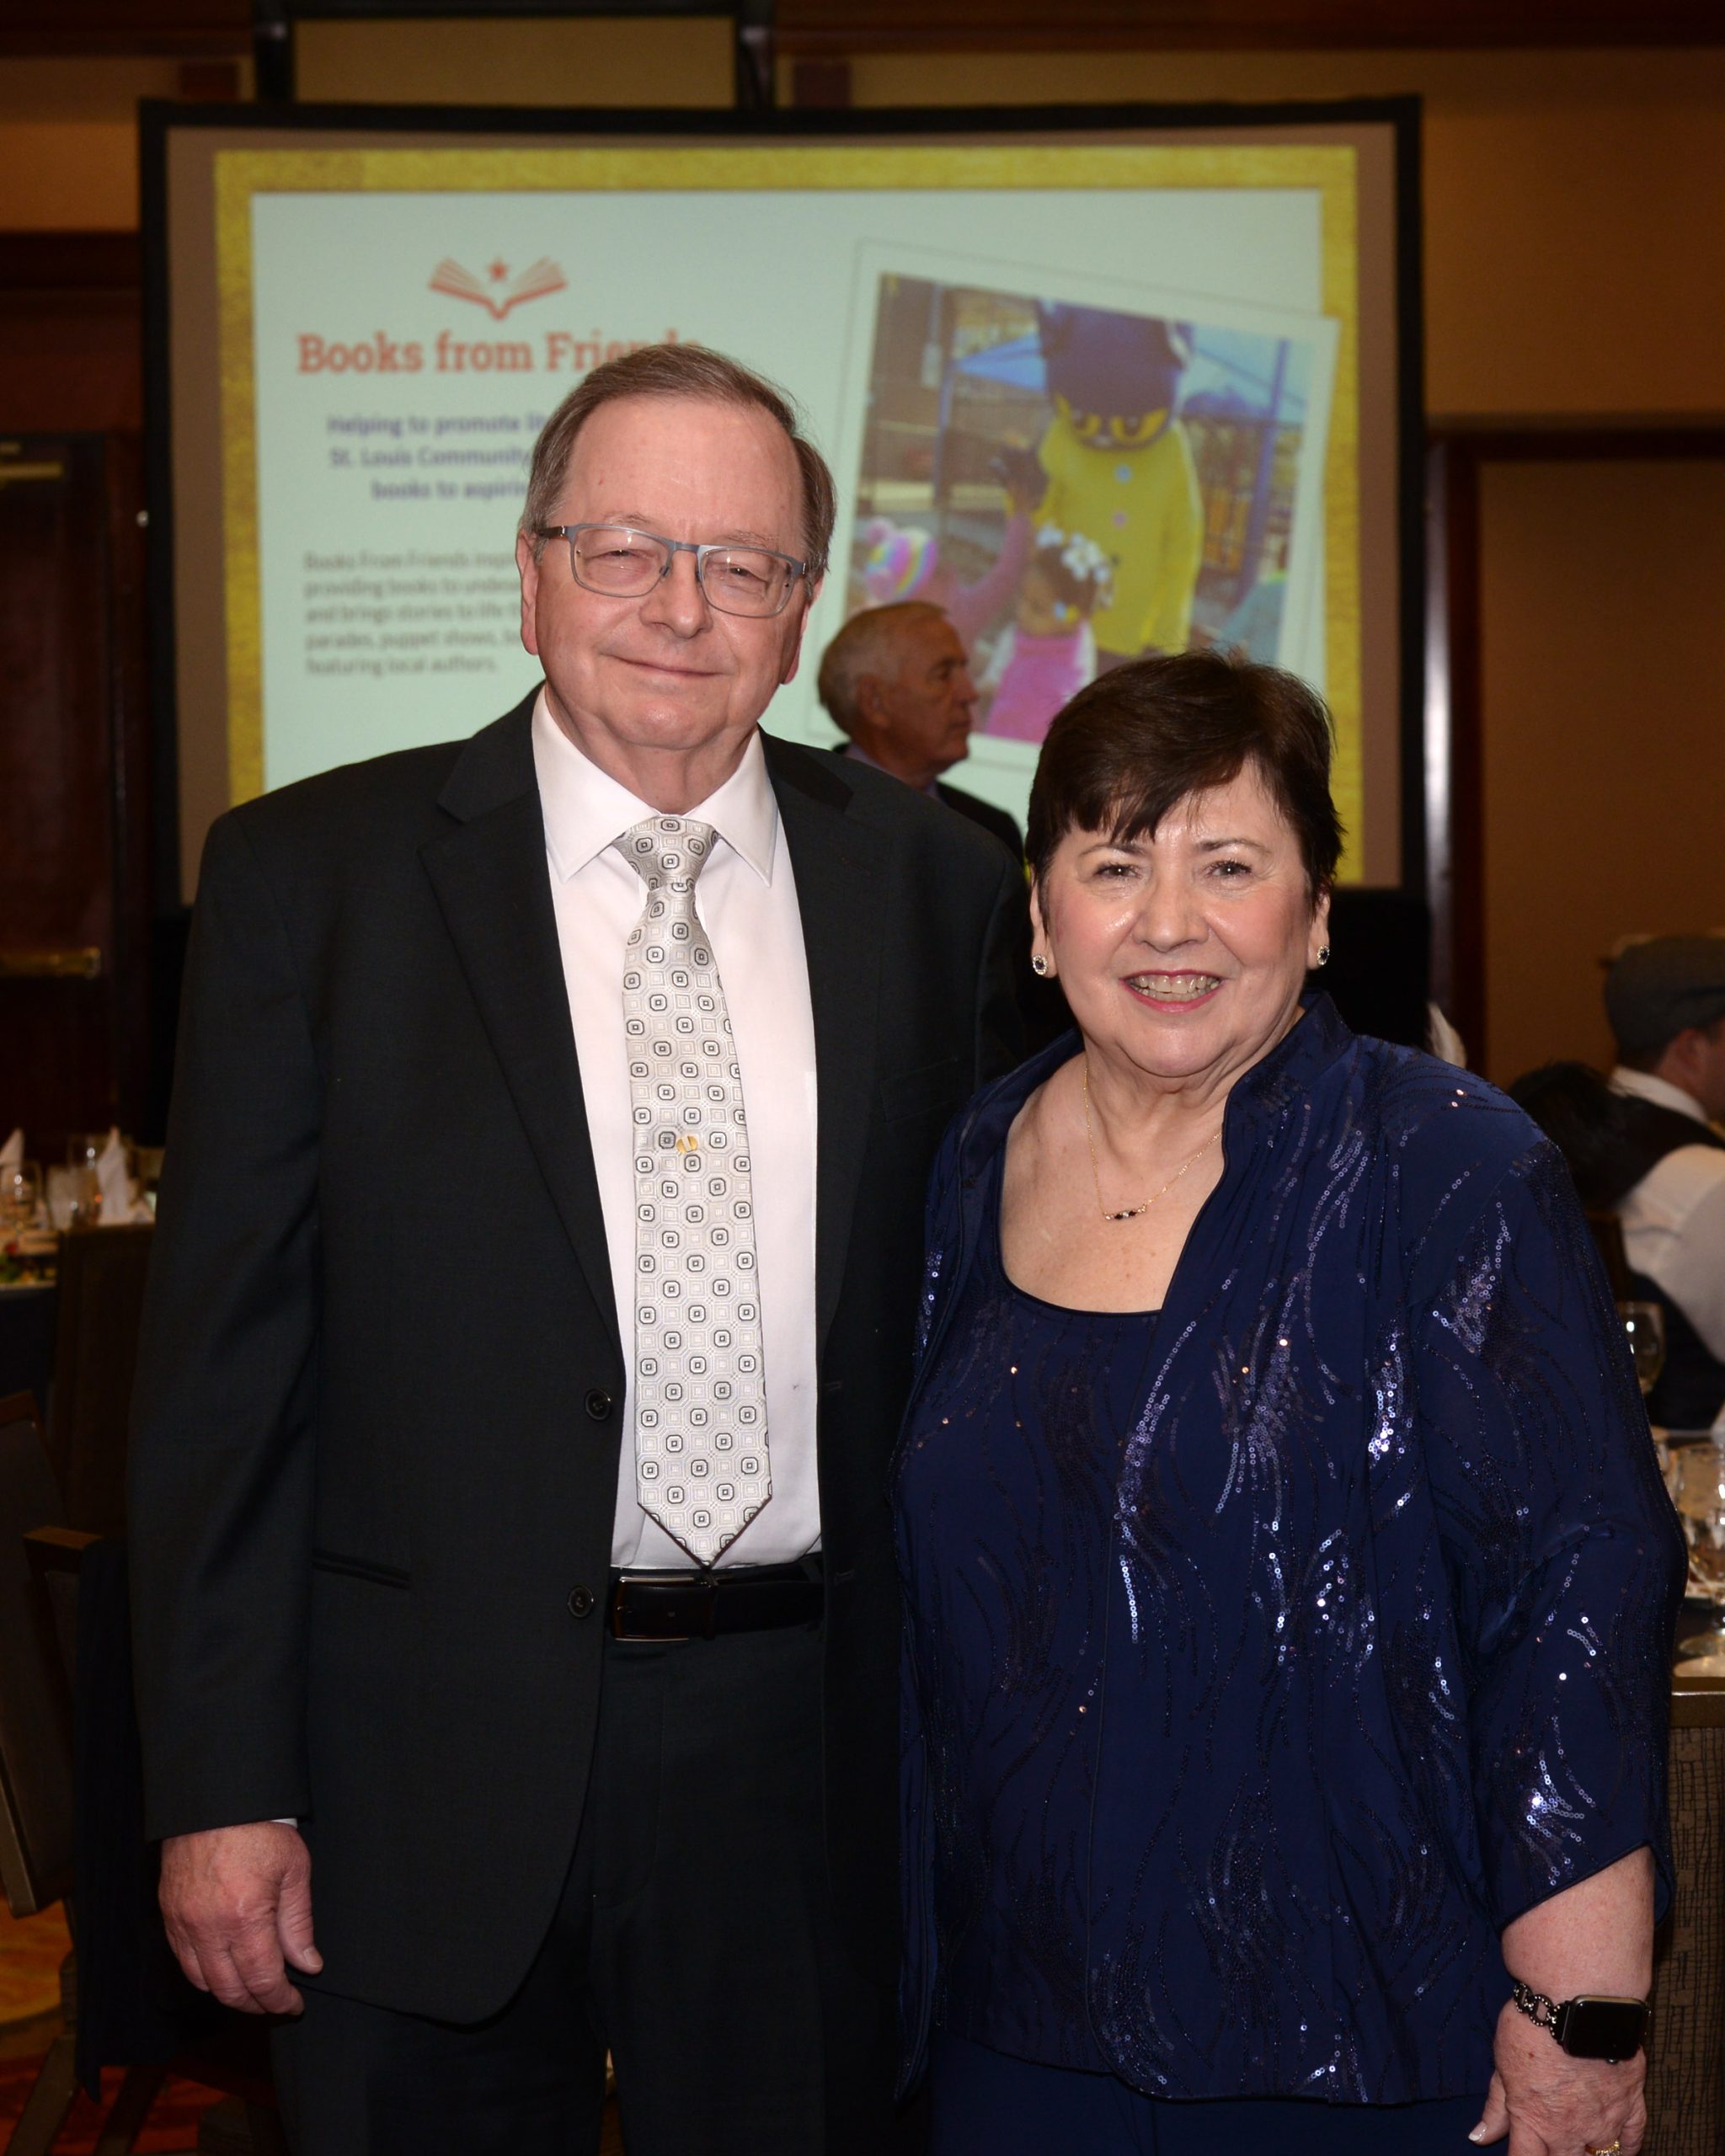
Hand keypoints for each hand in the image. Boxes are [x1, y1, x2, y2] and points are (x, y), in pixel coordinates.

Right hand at [159, 1821, 321, 2014]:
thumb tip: (308, 1965)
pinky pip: (184, 1960)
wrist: (216, 1800)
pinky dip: (204, 1975)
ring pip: (203, 1982)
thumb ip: (299, 1924)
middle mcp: (208, 1928)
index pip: (262, 1979)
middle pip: (230, 1990)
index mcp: (244, 1918)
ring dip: (229, 1994)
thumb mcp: (294, 1871)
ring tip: (253, 1991)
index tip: (294, 2004)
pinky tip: (224, 1970)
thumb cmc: (261, 1829)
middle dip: (256, 2004)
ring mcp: (183, 1923)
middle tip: (276, 2003)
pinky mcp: (169, 1915)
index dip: (279, 2000)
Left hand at [1471, 1999, 1645, 2154]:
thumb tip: (1479, 2137)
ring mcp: (1604, 2122)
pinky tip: (1618, 2148)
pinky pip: (1633, 2141)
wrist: (1577, 2004)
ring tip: (1581, 2145)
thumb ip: (1497, 2107)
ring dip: (1589, 2154)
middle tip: (1552, 2143)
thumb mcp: (1503, 2065)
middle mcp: (1570, 2131)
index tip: (1522, 2153)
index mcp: (1534, 2122)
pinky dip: (1626, 2148)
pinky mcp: (1631, 2106)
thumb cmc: (1532, 2028)